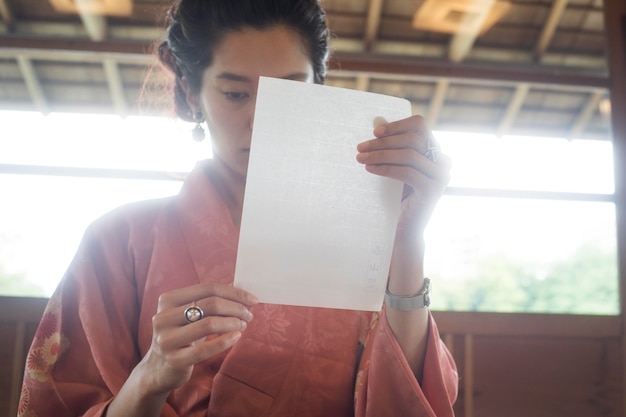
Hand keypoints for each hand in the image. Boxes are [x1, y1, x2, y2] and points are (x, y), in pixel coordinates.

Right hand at [139, 282, 257, 395]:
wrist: (159, 369)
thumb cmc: (182, 336)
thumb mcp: (190, 315)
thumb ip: (210, 300)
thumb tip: (241, 290)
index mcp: (168, 300)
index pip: (208, 288)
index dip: (234, 292)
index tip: (252, 300)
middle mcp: (163, 317)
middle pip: (210, 304)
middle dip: (236, 308)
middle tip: (249, 315)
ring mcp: (167, 339)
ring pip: (209, 324)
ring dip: (233, 323)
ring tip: (243, 325)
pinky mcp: (174, 360)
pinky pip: (205, 349)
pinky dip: (225, 341)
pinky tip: (237, 336)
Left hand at [356, 115, 450, 239]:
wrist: (402, 230)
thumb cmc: (395, 197)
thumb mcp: (392, 167)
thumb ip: (390, 145)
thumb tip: (377, 120)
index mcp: (434, 152)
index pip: (419, 125)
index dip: (397, 125)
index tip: (375, 132)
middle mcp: (442, 161)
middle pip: (413, 138)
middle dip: (383, 141)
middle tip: (360, 147)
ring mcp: (440, 176)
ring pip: (409, 154)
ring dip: (381, 154)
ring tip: (360, 158)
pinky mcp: (433, 190)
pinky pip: (407, 172)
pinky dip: (385, 168)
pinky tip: (369, 169)